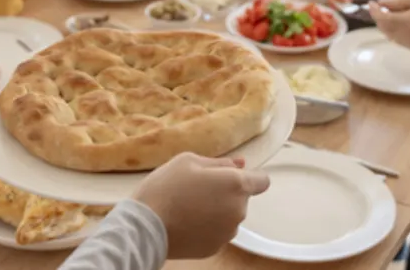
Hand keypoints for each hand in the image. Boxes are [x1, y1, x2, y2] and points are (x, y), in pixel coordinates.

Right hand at [134, 153, 269, 258]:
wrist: (146, 227)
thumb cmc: (166, 187)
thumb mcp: (188, 161)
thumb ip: (219, 162)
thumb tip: (239, 164)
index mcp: (236, 185)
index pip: (262, 181)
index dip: (249, 177)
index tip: (230, 177)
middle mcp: (239, 210)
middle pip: (242, 198)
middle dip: (226, 192)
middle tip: (197, 188)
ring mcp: (228, 232)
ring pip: (230, 216)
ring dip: (218, 210)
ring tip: (189, 206)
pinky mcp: (216, 248)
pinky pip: (218, 232)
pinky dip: (208, 227)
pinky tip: (187, 222)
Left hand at [368, 0, 409, 50]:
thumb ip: (399, 1)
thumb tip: (381, 3)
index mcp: (407, 23)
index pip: (382, 18)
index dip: (373, 10)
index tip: (371, 2)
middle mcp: (406, 36)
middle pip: (383, 27)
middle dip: (379, 16)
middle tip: (383, 5)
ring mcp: (409, 44)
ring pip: (388, 34)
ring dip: (386, 24)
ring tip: (395, 12)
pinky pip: (397, 39)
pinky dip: (394, 30)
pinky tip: (403, 22)